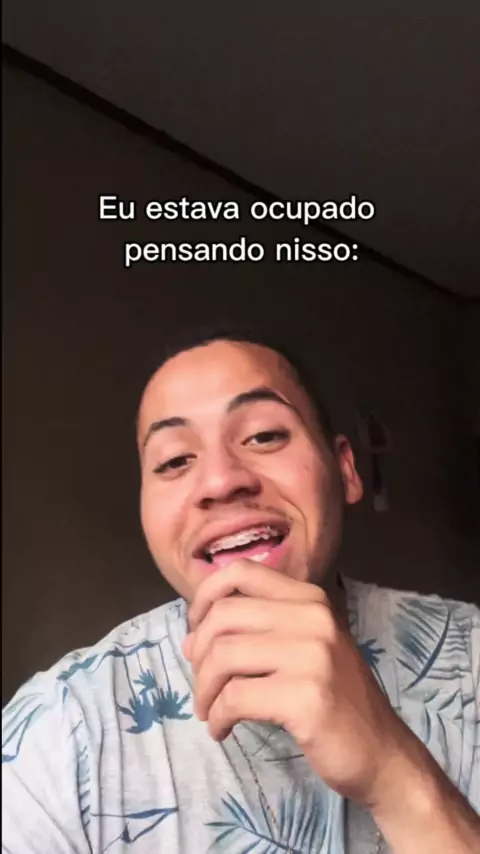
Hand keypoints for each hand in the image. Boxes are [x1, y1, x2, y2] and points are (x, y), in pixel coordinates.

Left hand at [183, 559, 420, 806]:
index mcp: (310, 599)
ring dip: (203, 689)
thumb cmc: (333, 699)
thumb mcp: (304, 648)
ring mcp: (313, 656)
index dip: (205, 597)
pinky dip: (217, 716)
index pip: (241, 572)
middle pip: (223, 616)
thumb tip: (192, 637)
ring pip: (223, 656)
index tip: (197, 631)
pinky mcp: (306, 697)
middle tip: (202, 685)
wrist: (381, 751)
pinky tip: (222, 729)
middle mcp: (313, 617)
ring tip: (209, 711)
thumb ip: (255, 632)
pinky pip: (235, 698)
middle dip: (199, 655)